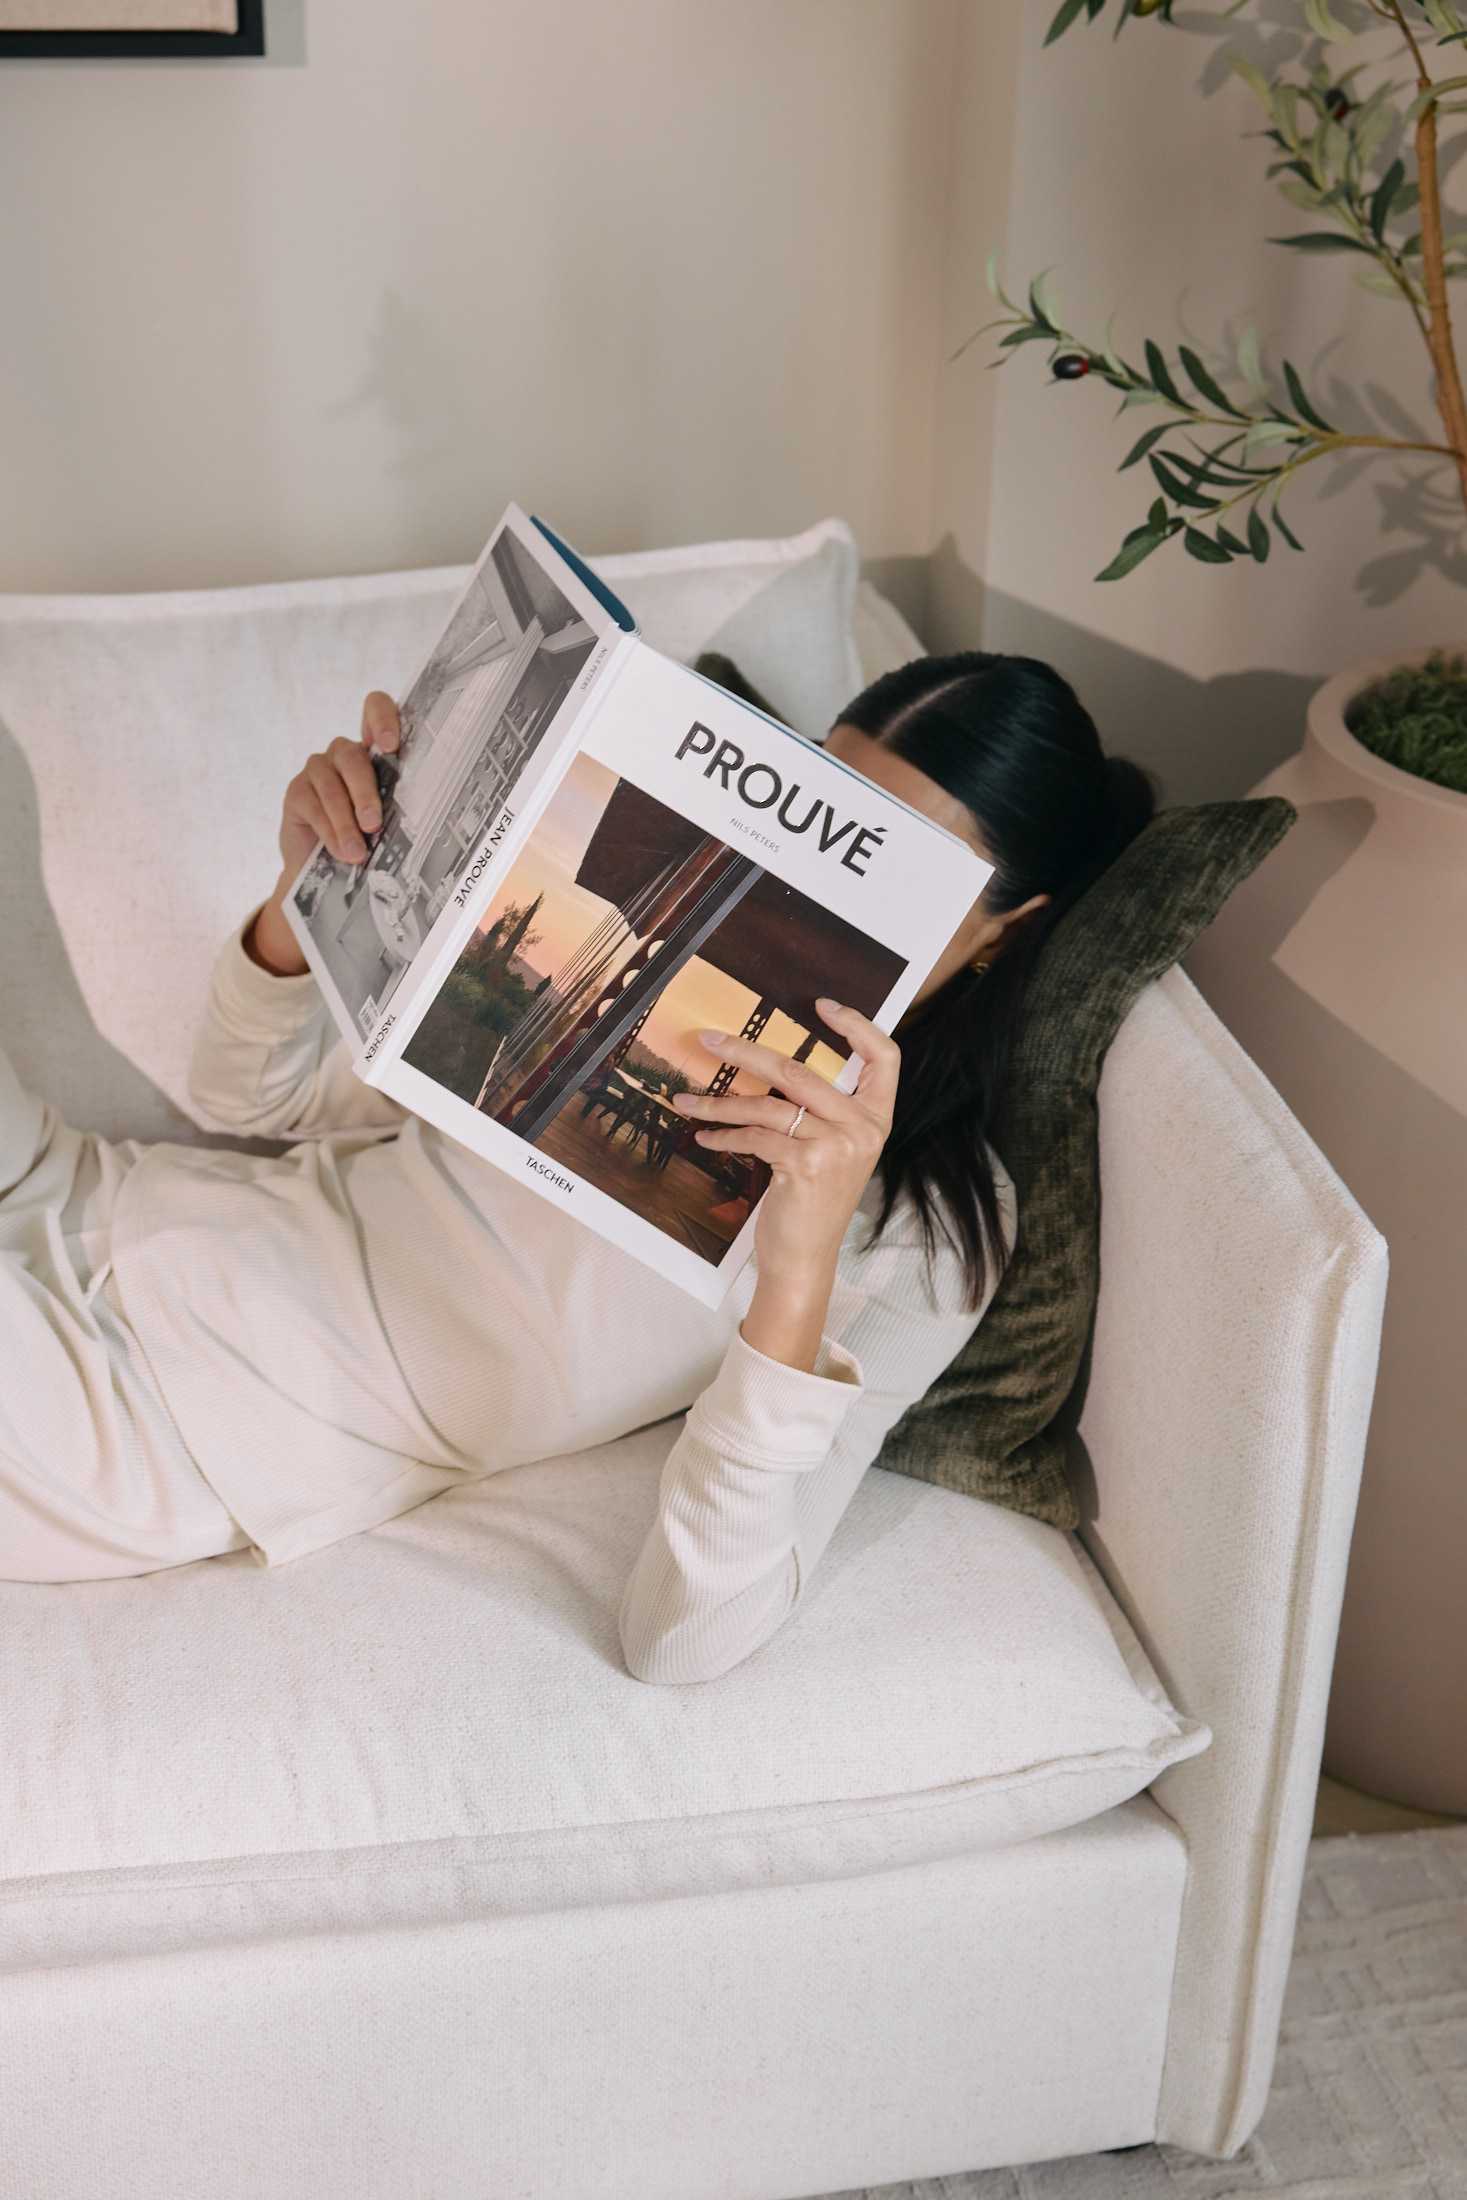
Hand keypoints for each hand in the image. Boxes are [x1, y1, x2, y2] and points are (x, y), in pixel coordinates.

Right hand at [246, 691, 401, 978]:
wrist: (329, 870)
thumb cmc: (370, 840)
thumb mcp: (392, 822)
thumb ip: (404, 807)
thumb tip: (432, 816)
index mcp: (375, 753)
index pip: (375, 709)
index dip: (382, 719)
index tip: (391, 746)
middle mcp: (345, 754)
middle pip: (352, 756)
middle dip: (365, 792)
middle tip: (374, 824)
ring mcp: (318, 769)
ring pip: (331, 784)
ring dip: (346, 821)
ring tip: (356, 852)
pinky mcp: (297, 790)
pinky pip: (312, 803)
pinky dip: (329, 830)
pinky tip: (339, 851)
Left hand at [670, 998, 899, 1368]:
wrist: (805, 1258)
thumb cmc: (813, 1201)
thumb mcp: (833, 1151)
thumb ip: (823, 1111)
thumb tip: (777, 1065)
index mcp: (877, 1118)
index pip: (884, 1056)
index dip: (856, 1025)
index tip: (820, 1004)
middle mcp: (863, 1128)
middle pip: (801, 1070)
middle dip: (747, 1050)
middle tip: (709, 1038)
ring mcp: (837, 1146)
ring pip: (767, 1104)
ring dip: (718, 1101)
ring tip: (686, 1100)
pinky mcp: (806, 1165)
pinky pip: (754, 1136)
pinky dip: (722, 1136)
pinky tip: (703, 1138)